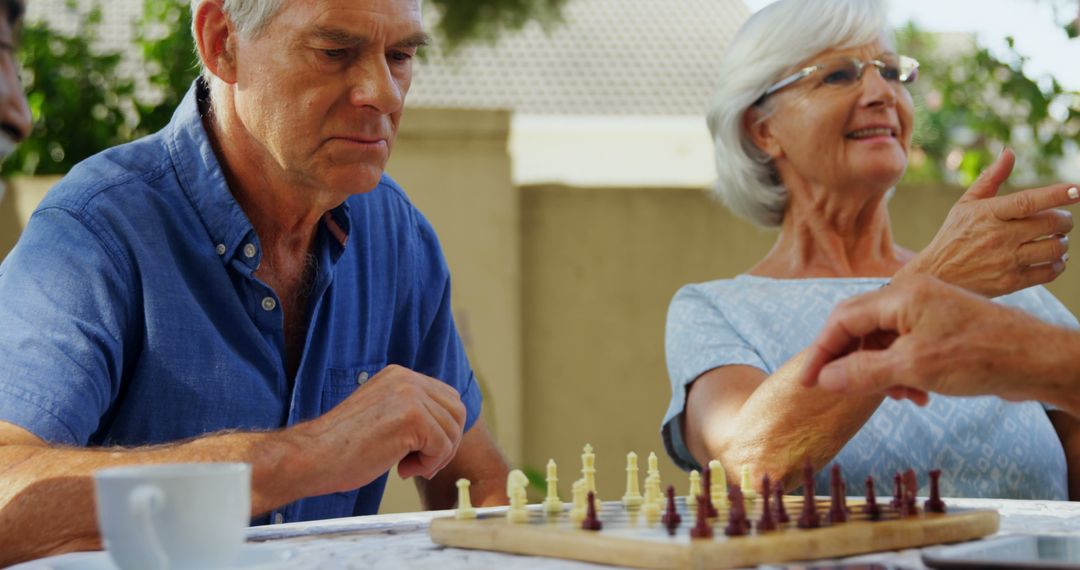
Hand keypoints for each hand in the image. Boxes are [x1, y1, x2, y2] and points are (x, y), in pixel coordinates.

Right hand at [292, 365, 466, 494]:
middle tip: (419, 463)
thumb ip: (409, 411)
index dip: (442, 429)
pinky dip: (429, 465)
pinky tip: (402, 469)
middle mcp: (407, 378)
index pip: (446, 398)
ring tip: (407, 467)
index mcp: (399, 375)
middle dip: (446, 443)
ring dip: (436, 457)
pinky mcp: (412, 417)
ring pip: (452, 431)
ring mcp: (410, 395)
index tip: (421, 451)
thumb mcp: (381, 415)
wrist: (313, 457)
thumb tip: (446, 427)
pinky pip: (443, 446)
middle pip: (456, 412)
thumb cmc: (342, 447)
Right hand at [798, 275, 1077, 407]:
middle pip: (860, 327)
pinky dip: (901, 371)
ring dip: (879, 371)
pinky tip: (916, 394)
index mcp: (901, 295)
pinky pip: (905, 347)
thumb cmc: (981, 356)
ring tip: (895, 398)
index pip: (843, 318)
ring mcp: (927, 312)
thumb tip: (825, 379)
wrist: (1037, 360)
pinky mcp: (942, 329)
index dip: (822, 351)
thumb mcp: (914, 367)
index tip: (810, 380)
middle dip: (851, 361)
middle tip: (841, 390)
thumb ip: (864, 372)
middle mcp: (911, 297)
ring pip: (883, 340)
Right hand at [898, 149, 1077, 296]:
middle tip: (1063, 220)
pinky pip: (1048, 272)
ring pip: (1054, 248)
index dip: (1056, 194)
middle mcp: (998, 237)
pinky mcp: (1010, 282)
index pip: (1029, 201)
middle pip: (1050, 224)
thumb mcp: (965, 205)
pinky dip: (1057, 264)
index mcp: (988, 214)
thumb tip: (1009, 153)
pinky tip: (1052, 258)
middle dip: (1065, 220)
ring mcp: (1005, 261)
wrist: (936, 276)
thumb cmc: (953, 236)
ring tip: (1056, 239)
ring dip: (1062, 242)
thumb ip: (990, 179)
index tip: (1076, 190)